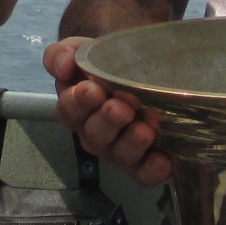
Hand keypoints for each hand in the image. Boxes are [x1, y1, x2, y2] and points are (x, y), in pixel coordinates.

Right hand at [42, 36, 170, 184]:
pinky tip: (163, 161)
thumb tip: (64, 65)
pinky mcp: (144, 163)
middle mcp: (96, 133)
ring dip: (131, 143)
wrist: (144, 71)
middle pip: (95, 135)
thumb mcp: (83, 51)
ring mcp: (120, 150)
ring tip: (145, 130)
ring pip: (120, 154)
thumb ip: (62, 55)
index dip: (79, 102)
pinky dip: (152, 170)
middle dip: (107, 122)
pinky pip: (144, 174)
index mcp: (77, 108)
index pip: (70, 109)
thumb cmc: (108, 64)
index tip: (92, 89)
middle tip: (121, 108)